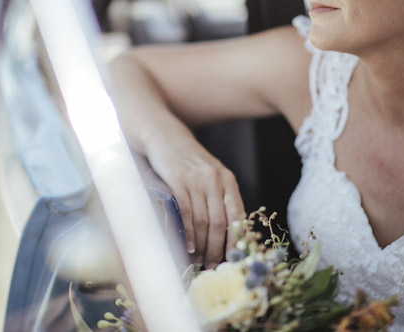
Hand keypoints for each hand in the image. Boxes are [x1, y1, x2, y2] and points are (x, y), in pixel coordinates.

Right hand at [145, 136, 244, 268]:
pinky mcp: (177, 179)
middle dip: (216, 248)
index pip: (238, 215)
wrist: (166, 138)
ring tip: (199, 259)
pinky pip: (185, 211)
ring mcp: (196, 179)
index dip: (236, 240)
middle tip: (212, 264)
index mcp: (228, 180)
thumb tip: (226, 234)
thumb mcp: (211, 175)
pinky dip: (187, 232)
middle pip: (220, 222)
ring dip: (201, 244)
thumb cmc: (189, 161)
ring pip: (203, 220)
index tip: (232, 258)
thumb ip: (220, 197)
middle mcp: (215, 179)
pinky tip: (188, 245)